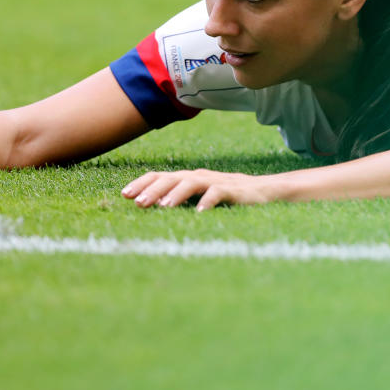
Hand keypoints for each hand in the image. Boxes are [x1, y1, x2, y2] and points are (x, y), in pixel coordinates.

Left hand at [122, 168, 277, 210]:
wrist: (266, 192)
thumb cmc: (227, 198)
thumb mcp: (200, 198)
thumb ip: (180, 200)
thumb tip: (150, 207)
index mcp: (188, 178)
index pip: (160, 176)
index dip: (142, 183)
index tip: (124, 195)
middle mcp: (199, 176)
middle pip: (172, 178)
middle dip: (153, 189)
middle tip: (137, 203)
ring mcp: (216, 181)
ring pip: (191, 182)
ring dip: (176, 193)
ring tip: (163, 207)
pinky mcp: (234, 191)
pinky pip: (218, 193)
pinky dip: (207, 201)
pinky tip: (199, 212)